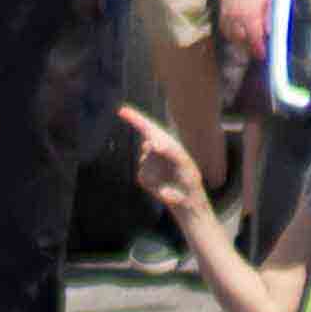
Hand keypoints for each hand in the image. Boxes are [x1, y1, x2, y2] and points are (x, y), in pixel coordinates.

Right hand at [115, 106, 209, 226]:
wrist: (186, 200)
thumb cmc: (189, 179)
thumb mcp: (184, 163)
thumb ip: (170, 151)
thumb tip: (152, 143)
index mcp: (167, 143)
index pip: (149, 127)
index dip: (135, 118)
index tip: (121, 110)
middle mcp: (155, 151)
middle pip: (146, 141)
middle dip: (141, 129)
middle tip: (136, 124)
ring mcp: (147, 164)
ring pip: (146, 159)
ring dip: (159, 167)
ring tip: (172, 177)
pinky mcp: (143, 177)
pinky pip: (144, 175)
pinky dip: (154, 181)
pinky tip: (164, 187)